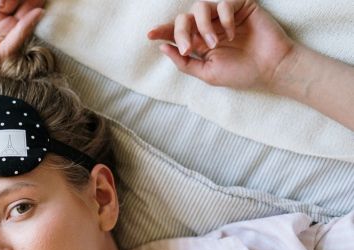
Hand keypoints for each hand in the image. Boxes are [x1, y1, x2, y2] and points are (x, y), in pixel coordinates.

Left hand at [147, 0, 295, 90]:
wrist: (271, 68)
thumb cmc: (241, 73)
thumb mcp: (207, 73)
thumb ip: (184, 62)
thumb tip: (163, 47)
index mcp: (200, 42)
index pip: (177, 33)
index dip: (162, 31)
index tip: (149, 35)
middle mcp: (209, 27)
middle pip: (184, 18)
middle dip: (181, 33)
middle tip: (189, 49)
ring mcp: (224, 16)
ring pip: (200, 8)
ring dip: (202, 27)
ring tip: (214, 44)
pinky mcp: (240, 6)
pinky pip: (223, 4)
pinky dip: (224, 19)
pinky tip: (233, 33)